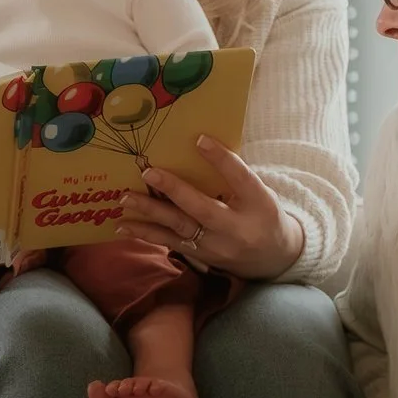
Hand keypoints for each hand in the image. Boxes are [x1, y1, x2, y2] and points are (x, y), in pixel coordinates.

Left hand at [117, 138, 297, 281]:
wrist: (273, 258)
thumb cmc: (263, 214)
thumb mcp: (259, 192)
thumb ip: (234, 175)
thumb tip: (198, 145)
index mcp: (258, 203)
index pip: (240, 178)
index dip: (221, 159)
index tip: (199, 139)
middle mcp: (236, 228)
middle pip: (202, 208)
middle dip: (174, 190)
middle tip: (148, 171)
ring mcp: (216, 246)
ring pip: (180, 228)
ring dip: (150, 212)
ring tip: (125, 198)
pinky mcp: (200, 256)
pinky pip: (170, 243)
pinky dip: (146, 233)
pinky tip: (124, 225)